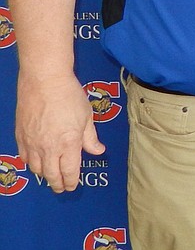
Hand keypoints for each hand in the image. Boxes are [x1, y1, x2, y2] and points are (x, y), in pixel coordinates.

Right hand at [14, 72, 105, 192]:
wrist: (44, 81)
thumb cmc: (70, 96)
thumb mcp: (87, 116)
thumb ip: (91, 137)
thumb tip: (98, 151)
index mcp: (69, 143)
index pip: (69, 171)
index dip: (71, 181)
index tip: (73, 186)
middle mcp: (49, 148)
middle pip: (52, 175)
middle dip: (58, 184)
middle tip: (62, 188)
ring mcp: (32, 143)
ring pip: (36, 169)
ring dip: (45, 175)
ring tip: (51, 176)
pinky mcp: (21, 137)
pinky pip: (24, 157)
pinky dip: (31, 163)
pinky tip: (36, 162)